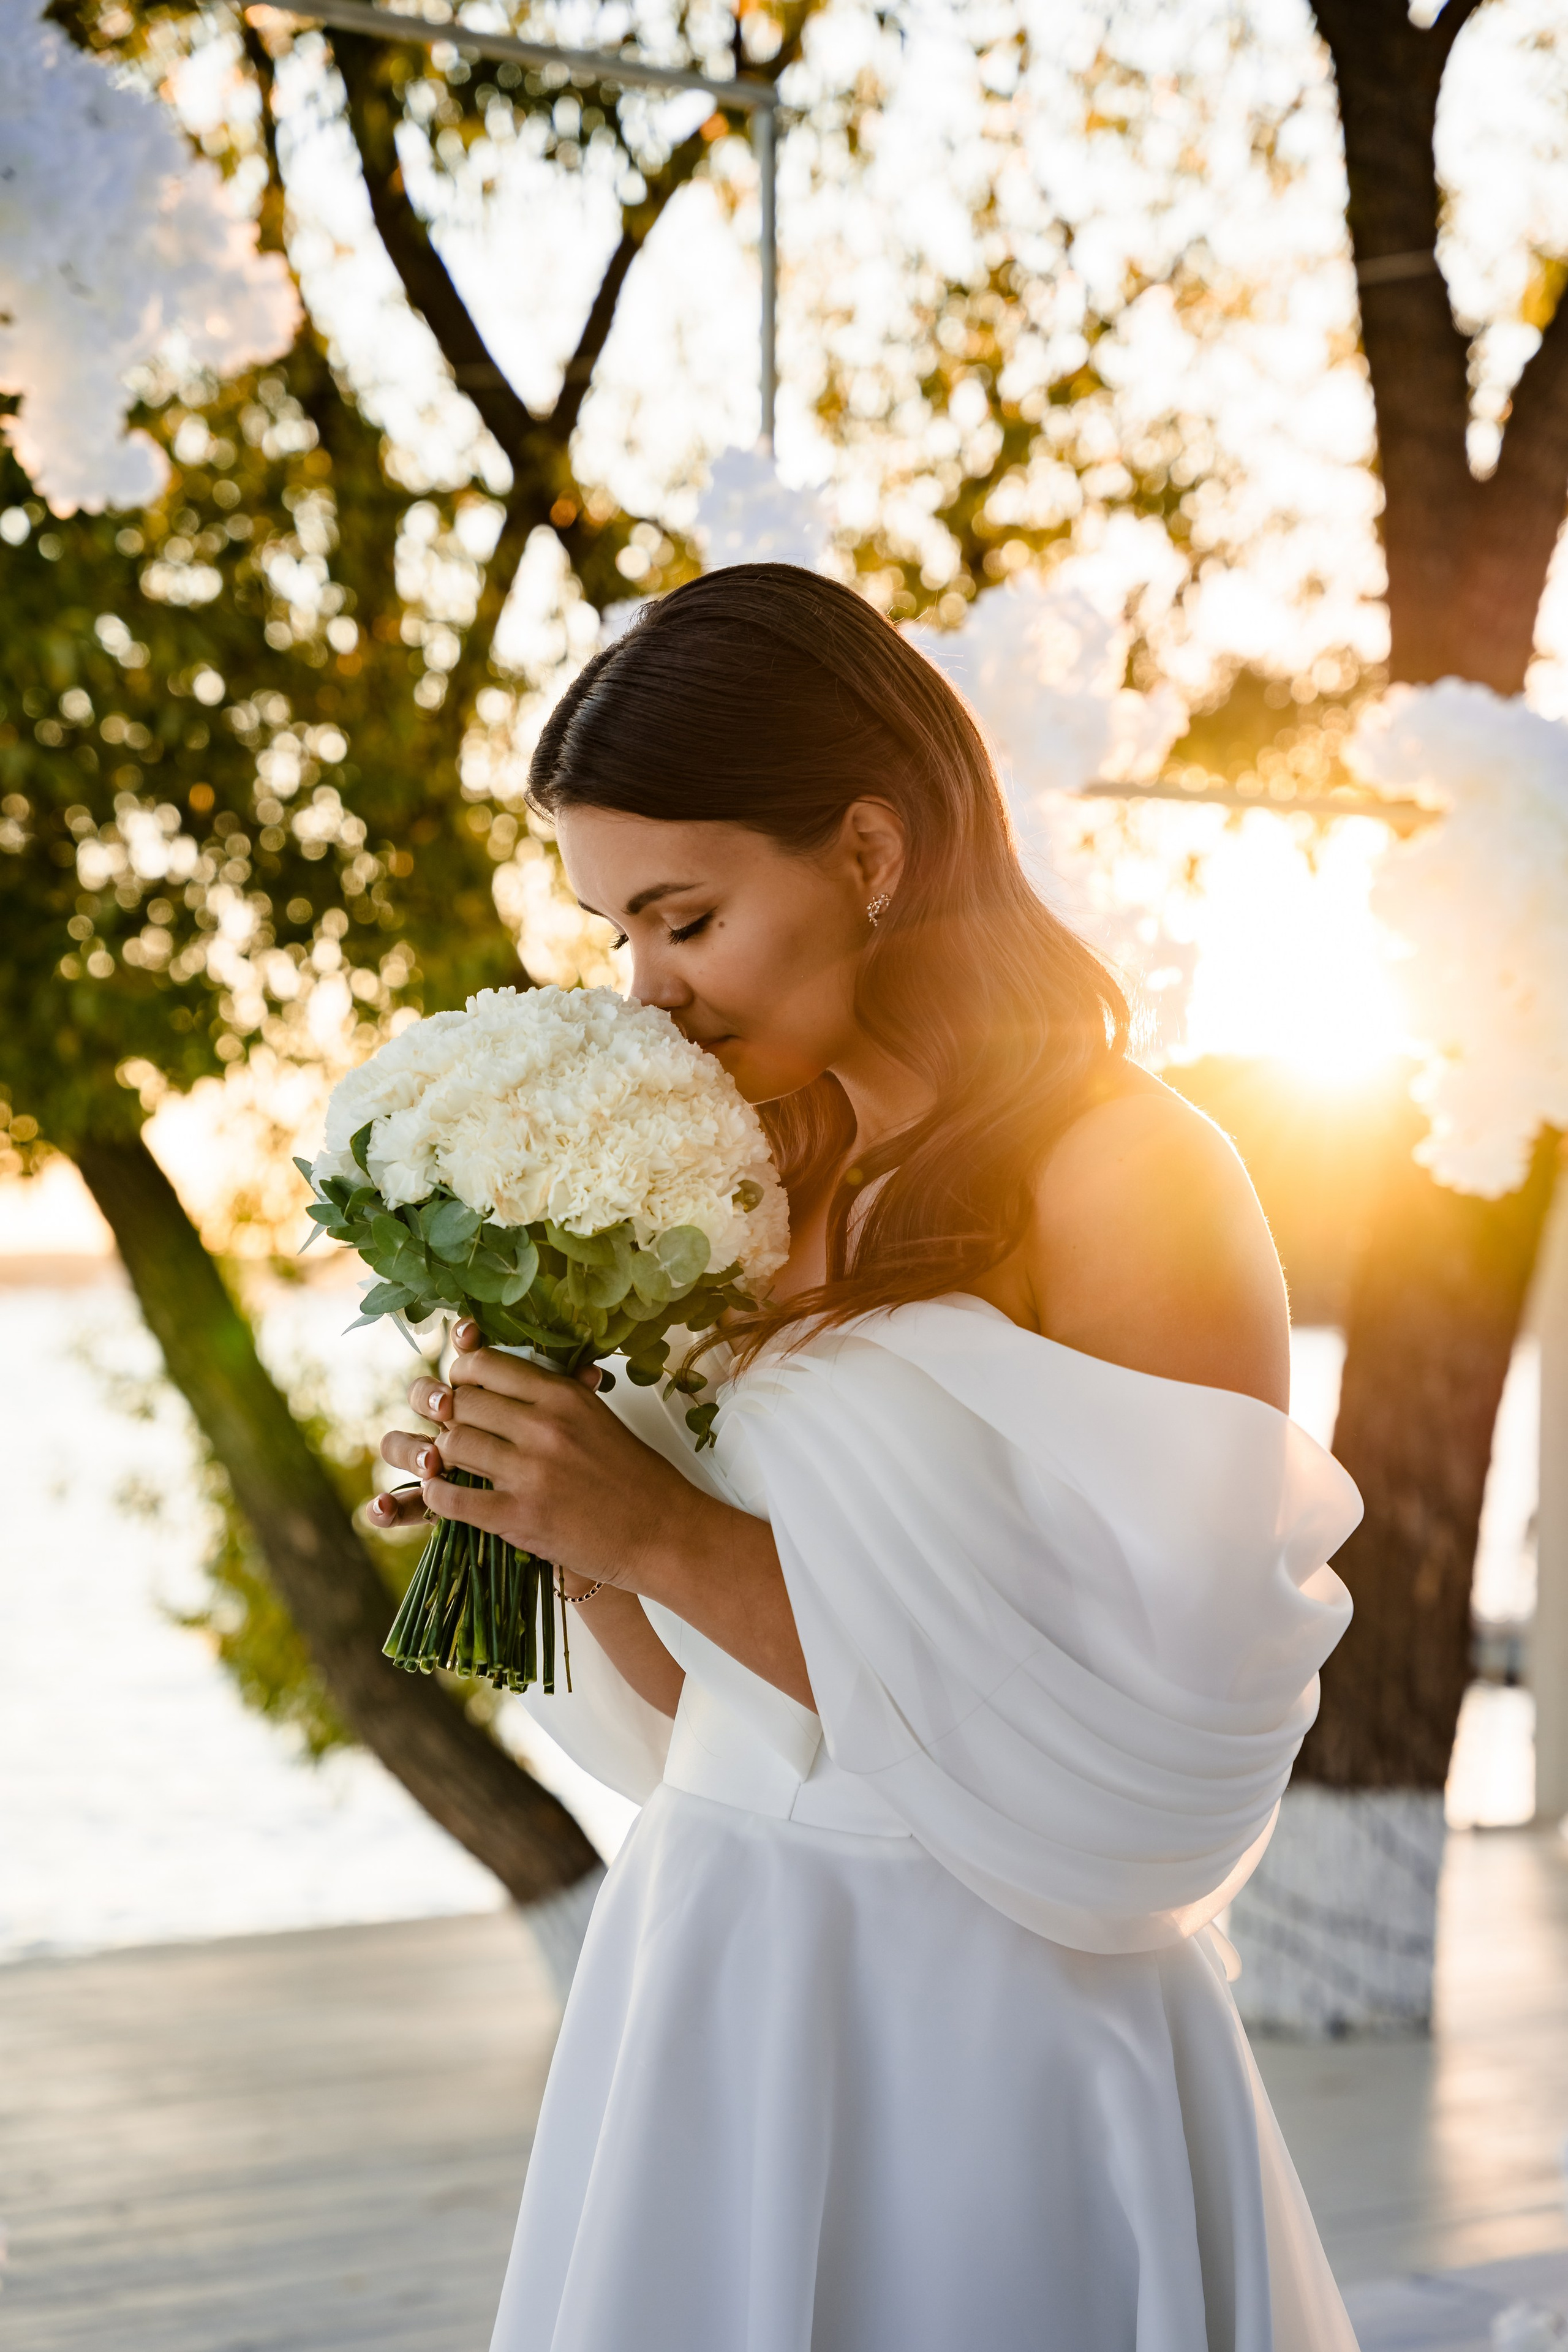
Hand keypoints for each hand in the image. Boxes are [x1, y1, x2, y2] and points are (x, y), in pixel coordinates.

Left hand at [371, 1320, 701, 1585]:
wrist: (663, 1531)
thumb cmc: (634, 1476)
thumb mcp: (597, 1416)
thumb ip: (554, 1395)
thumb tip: (510, 1376)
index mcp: (563, 1396)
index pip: (486, 1364)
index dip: (462, 1374)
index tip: (462, 1387)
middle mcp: (543, 1427)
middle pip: (460, 1403)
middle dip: (445, 1414)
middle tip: (447, 1425)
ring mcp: (530, 1473)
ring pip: (452, 1446)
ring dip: (442, 1454)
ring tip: (447, 1460)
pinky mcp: (520, 1517)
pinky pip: (452, 1500)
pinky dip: (438, 1496)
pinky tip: (442, 1493)